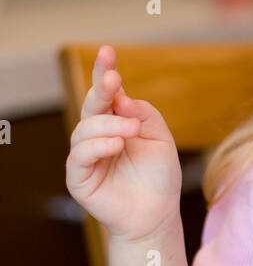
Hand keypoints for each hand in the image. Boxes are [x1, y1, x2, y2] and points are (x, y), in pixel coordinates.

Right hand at [65, 45, 182, 243]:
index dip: (104, 72)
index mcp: (116, 120)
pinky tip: (116, 144)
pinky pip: (80, 156)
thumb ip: (144, 114)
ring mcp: (86, 155)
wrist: (156, 214)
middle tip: (115, 81)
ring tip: (130, 130)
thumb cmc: (159, 176)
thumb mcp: (160, 138)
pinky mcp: (79, 177)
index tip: (107, 51)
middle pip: (92, 105)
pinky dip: (98, 146)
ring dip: (109, 124)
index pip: (107, 92)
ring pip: (86, 128)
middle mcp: (98, 134)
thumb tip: (121, 98)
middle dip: (101, 90)